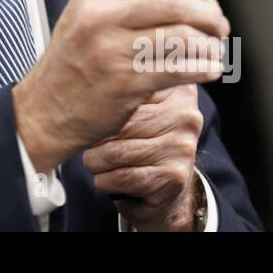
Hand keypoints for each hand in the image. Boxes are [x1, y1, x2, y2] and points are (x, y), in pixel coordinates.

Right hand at [12, 0, 227, 173]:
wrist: (46, 109)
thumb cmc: (72, 64)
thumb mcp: (84, 15)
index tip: (206, 0)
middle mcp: (101, 17)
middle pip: (175, 1)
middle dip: (208, 13)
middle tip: (218, 26)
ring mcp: (112, 50)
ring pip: (182, 36)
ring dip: (209, 44)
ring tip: (213, 51)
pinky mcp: (125, 84)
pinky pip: (179, 69)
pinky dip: (203, 68)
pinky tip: (208, 70)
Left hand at [82, 84, 204, 230]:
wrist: (166, 187)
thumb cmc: (143, 140)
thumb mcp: (139, 108)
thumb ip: (122, 90)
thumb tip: (86, 85)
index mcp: (176, 89)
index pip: (126, 91)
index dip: (100, 106)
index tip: (87, 113)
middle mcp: (186, 115)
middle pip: (118, 122)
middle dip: (94, 139)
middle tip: (88, 145)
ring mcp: (182, 147)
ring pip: (116, 152)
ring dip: (95, 162)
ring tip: (95, 162)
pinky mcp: (175, 177)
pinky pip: (123, 177)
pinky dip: (105, 181)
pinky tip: (106, 180)